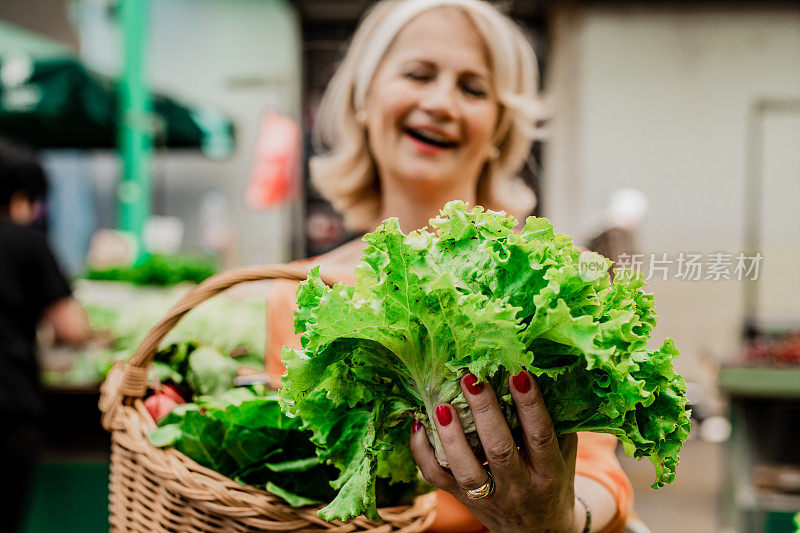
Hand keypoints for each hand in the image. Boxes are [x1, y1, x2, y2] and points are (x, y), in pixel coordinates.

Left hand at [410, 371, 581, 532]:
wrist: (538, 531)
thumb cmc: (553, 480)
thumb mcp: (564, 454)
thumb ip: (557, 421)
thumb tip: (541, 371)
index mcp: (548, 473)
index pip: (540, 436)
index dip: (530, 405)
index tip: (518, 373)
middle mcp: (518, 487)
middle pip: (500, 450)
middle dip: (485, 413)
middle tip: (471, 379)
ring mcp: (489, 497)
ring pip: (466, 470)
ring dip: (451, 436)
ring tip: (441, 405)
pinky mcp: (462, 499)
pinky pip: (437, 478)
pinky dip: (422, 452)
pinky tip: (418, 425)